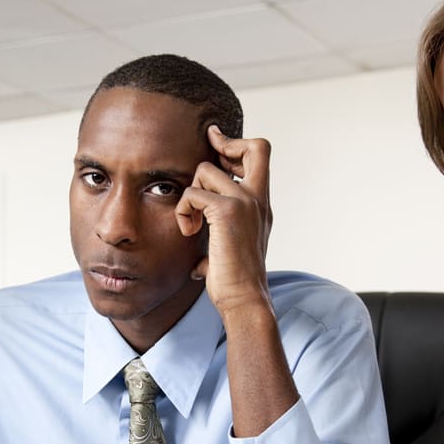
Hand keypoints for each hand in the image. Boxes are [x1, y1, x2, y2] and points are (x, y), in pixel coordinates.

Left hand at [174, 125, 273, 314]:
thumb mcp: (230, 249)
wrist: (244, 300)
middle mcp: (258, 199)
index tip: (216, 147)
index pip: (260, 156)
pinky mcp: (227, 212)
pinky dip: (183, 211)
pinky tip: (189, 231)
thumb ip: (220, 235)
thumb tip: (198, 247)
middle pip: (255, 147)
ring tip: (191, 220)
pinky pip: (192, 194)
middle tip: (204, 153)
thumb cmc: (234, 281)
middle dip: (225, 143)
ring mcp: (245, 202)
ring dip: (190, 193)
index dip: (237, 145)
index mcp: (261, 204)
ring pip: (206, 170)